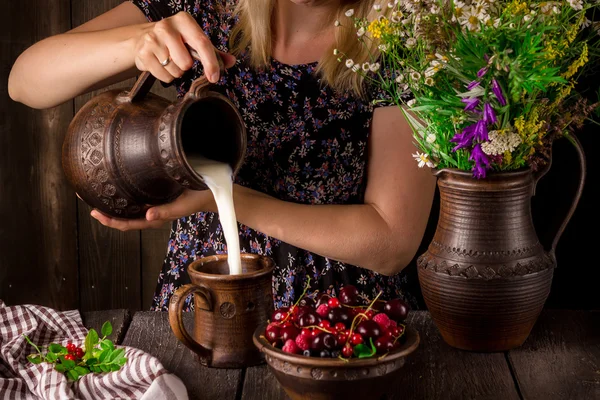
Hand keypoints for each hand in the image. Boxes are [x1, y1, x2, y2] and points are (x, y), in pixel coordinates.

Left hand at [90, 189, 215, 231]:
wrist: (211, 191)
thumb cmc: (198, 198)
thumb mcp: (183, 205)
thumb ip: (166, 212)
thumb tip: (147, 216)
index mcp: (155, 218)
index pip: (128, 224)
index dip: (110, 221)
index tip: (95, 213)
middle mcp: (151, 212)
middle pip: (122, 216)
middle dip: (104, 211)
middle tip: (85, 197)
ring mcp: (152, 204)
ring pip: (127, 207)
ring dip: (111, 201)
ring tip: (94, 191)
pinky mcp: (155, 194)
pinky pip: (134, 197)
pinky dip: (122, 193)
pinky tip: (114, 183)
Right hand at [134, 11, 235, 83]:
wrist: (142, 39)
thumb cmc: (174, 40)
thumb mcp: (193, 40)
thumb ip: (213, 51)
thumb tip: (231, 61)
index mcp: (184, 20)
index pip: (202, 43)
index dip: (210, 63)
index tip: (214, 77)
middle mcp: (166, 26)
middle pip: (187, 62)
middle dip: (186, 66)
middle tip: (180, 58)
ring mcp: (152, 39)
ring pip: (175, 71)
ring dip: (176, 71)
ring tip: (169, 60)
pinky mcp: (143, 53)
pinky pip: (164, 77)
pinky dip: (166, 76)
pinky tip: (160, 64)